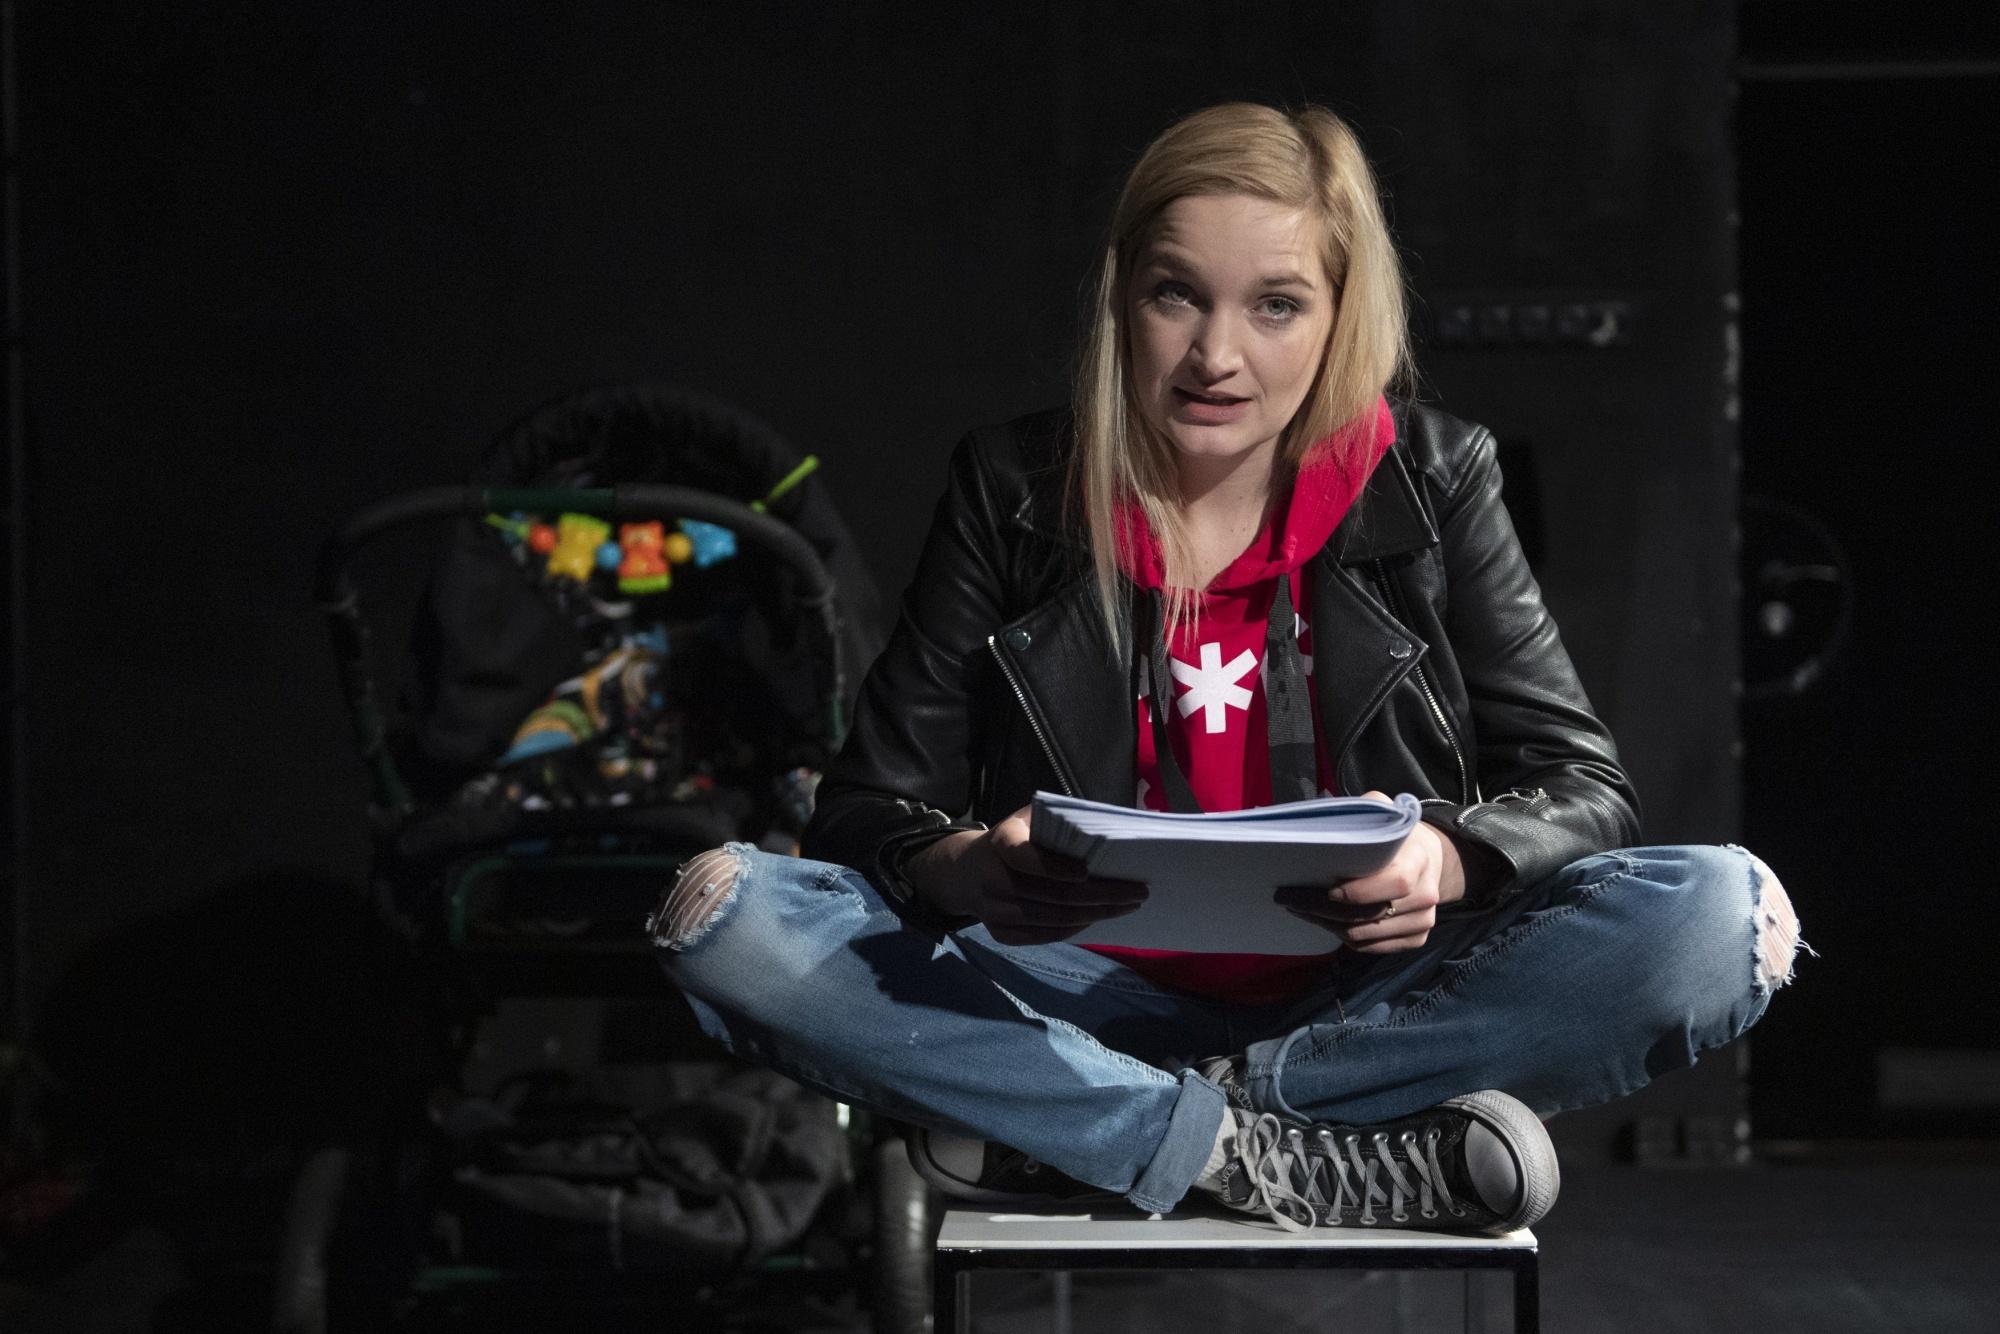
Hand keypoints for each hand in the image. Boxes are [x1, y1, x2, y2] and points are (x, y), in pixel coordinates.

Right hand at [900, 805, 1147, 944]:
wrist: (966, 872)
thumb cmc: (1013, 839)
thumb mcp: (1027, 819)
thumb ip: (1059, 821)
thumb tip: (1108, 828)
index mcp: (1000, 842)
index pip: (1023, 856)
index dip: (1053, 867)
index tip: (1085, 871)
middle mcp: (993, 878)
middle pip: (1052, 894)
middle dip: (1101, 895)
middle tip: (1136, 892)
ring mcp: (994, 910)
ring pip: (1052, 918)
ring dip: (1095, 914)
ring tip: (1126, 907)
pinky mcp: (999, 933)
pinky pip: (1043, 935)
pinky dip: (1073, 929)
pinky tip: (1097, 918)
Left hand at [1275, 790, 1466, 952]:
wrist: (1429, 859)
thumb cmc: (1396, 835)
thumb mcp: (1384, 811)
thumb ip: (1362, 811)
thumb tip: (1320, 819)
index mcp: (1418, 860)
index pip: (1395, 883)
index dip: (1359, 891)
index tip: (1327, 888)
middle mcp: (1426, 895)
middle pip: (1369, 916)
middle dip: (1322, 909)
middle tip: (1289, 898)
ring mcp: (1422, 921)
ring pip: (1364, 936)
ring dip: (1327, 924)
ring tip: (1300, 908)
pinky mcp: (1415, 939)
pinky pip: (1370, 948)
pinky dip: (1343, 937)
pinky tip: (1323, 920)